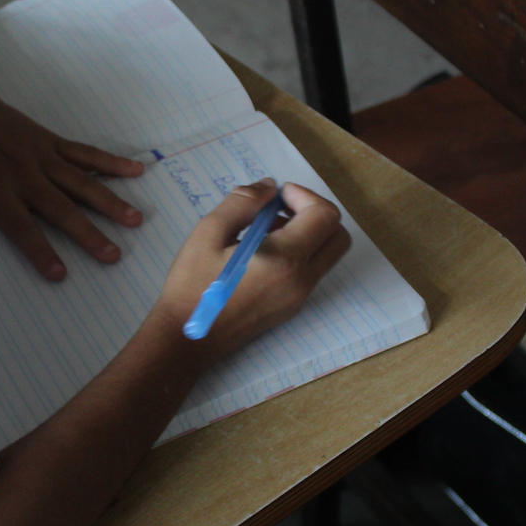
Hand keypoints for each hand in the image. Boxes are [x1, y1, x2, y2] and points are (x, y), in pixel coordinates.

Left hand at [0, 92, 145, 279]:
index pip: (20, 227)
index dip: (40, 250)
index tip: (60, 273)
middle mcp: (24, 175)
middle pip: (60, 208)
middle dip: (87, 233)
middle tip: (113, 255)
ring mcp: (43, 157)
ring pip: (81, 182)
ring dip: (109, 201)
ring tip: (135, 219)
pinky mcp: (52, 142)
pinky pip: (85, 153)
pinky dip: (110, 162)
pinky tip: (136, 170)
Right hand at [156, 179, 350, 356]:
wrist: (188, 338)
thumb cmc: (192, 285)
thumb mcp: (208, 232)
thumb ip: (242, 203)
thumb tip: (269, 187)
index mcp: (284, 259)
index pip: (324, 215)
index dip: (303, 195)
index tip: (274, 196)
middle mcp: (302, 279)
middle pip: (337, 234)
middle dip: (314, 212)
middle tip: (278, 209)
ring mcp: (300, 296)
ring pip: (328, 254)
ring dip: (308, 232)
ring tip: (265, 230)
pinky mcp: (292, 307)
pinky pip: (312, 270)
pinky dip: (299, 252)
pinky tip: (262, 252)